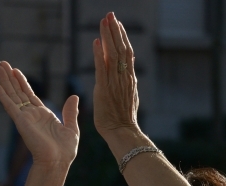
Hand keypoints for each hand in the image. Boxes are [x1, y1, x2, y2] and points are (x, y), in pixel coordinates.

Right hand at [0, 62, 78, 166]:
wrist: (58, 161)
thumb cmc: (65, 150)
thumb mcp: (71, 128)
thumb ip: (70, 112)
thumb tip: (74, 96)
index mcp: (43, 115)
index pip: (30, 94)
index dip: (22, 82)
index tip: (15, 71)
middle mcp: (32, 114)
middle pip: (18, 92)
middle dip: (10, 77)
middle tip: (1, 64)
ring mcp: (25, 117)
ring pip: (12, 95)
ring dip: (5, 81)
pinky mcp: (21, 121)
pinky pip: (10, 106)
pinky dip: (2, 95)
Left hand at [92, 13, 139, 138]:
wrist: (122, 131)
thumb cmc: (123, 118)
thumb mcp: (129, 95)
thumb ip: (127, 81)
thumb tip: (129, 70)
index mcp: (129, 78)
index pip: (126, 52)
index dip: (122, 36)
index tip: (118, 23)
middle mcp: (123, 77)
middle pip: (120, 48)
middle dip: (115, 30)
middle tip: (110, 14)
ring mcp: (114, 82)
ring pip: (112, 54)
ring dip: (108, 36)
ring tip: (104, 21)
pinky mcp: (104, 89)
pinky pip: (102, 68)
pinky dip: (99, 55)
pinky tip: (96, 42)